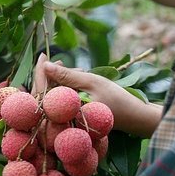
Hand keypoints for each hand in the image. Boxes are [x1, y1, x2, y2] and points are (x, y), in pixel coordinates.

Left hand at [31, 53, 161, 136]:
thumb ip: (67, 75)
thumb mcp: (91, 82)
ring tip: (77, 70)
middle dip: (51, 75)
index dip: (40, 72)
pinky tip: (78, 78)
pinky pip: (63, 100)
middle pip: (45, 94)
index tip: (42, 56)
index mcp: (64, 112)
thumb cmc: (116, 99)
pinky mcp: (74, 117)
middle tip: (59, 62)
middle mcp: (63, 119)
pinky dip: (67, 87)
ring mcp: (68, 119)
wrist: (134, 117)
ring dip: (61, 80)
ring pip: (54, 96)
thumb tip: (45, 66)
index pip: (42, 91)